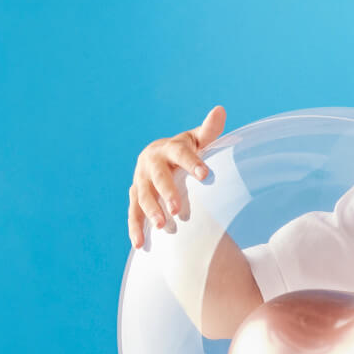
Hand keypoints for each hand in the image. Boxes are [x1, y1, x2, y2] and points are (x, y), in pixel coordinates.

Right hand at [129, 105, 226, 245]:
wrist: (160, 156)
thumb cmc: (187, 149)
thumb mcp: (198, 139)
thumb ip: (209, 129)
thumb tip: (220, 109)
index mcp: (169, 147)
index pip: (181, 154)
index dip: (192, 163)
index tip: (206, 174)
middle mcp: (151, 162)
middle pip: (158, 178)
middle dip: (166, 193)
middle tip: (177, 210)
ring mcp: (140, 179)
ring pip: (142, 196)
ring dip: (150, 211)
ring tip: (161, 225)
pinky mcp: (135, 195)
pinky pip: (132, 212)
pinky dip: (134, 227)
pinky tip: (139, 243)